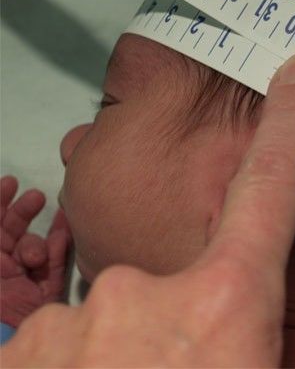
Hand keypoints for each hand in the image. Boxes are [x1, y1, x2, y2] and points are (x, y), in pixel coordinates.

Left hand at [1, 176, 71, 326]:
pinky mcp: (46, 287)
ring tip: (41, 236)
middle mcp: (2, 264)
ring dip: (39, 234)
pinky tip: (66, 224)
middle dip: (22, 210)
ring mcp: (24, 276)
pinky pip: (56, 259)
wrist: (5, 334)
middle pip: (12, 229)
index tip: (9, 182)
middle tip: (35, 196)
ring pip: (35, 243)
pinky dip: (61, 242)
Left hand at [2, 54, 294, 365]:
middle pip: (167, 272)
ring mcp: (71, 325)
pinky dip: (82, 360)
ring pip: (111, 310)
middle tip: (179, 359)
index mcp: (223, 305)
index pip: (272, 187)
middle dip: (174, 305)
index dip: (292, 124)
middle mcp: (145, 298)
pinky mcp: (22, 349)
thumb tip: (272, 311)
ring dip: (125, 343)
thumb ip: (264, 328)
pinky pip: (64, 338)